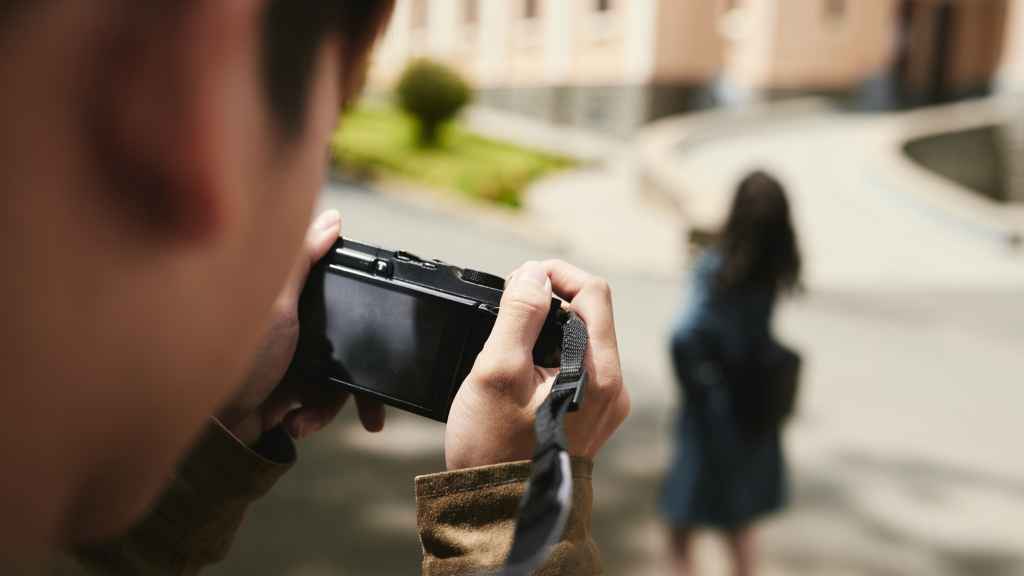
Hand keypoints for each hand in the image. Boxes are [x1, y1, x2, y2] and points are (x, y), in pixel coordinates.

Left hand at [217, 210, 384, 445]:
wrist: (213, 425)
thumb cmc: (238, 359)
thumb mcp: (276, 303)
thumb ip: (304, 259)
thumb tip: (333, 218)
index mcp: (291, 300)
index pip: (337, 295)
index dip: (359, 311)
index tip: (378, 325)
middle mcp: (292, 327)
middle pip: (345, 343)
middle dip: (355, 377)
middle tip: (369, 402)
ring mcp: (291, 361)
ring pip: (337, 377)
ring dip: (327, 404)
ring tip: (306, 418)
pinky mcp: (288, 392)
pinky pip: (321, 401)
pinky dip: (313, 415)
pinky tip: (295, 423)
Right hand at [444, 260, 629, 469]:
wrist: (501, 510)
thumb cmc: (495, 448)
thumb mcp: (497, 370)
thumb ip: (519, 315)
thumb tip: (533, 272)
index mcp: (600, 373)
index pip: (594, 292)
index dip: (555, 274)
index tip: (519, 280)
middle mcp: (613, 387)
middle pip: (591, 313)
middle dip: (549, 299)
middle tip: (507, 307)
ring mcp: (604, 402)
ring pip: (581, 338)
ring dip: (547, 326)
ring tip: (508, 340)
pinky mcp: (589, 413)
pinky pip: (575, 364)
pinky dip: (549, 352)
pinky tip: (520, 368)